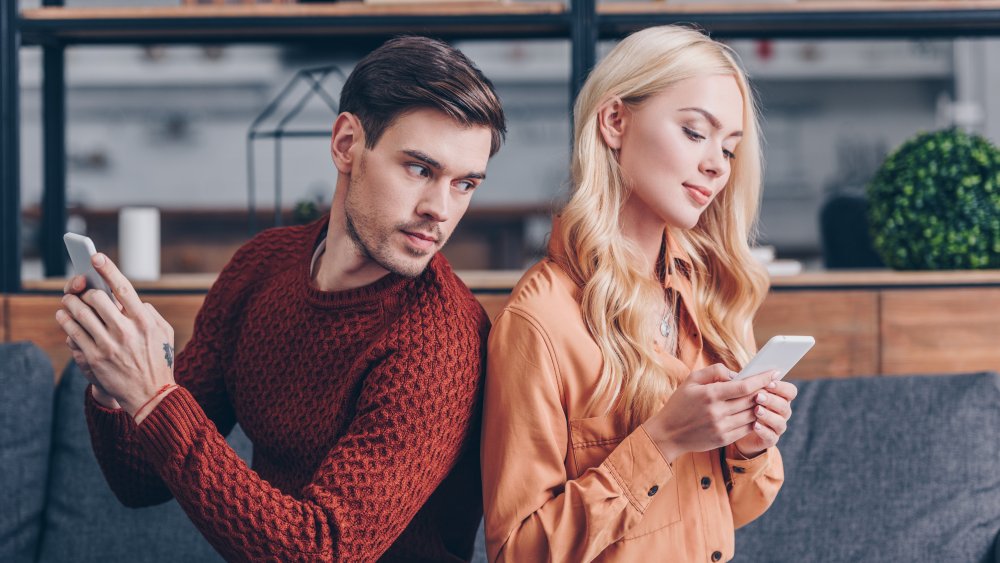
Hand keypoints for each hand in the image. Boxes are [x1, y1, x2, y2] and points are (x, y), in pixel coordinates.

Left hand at [55, 254, 175, 421]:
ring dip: (70, 304)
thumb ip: (150, 312)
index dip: (107, 270)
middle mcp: (126, 331)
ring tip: (68, 301)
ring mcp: (109, 345)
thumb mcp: (164, 333)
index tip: (95, 257)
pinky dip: (65, 321)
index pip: (123, 289)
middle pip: (96, 298)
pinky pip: (72, 333)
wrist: (151, 395)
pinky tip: (64, 317)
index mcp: (144, 321)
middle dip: (85, 291)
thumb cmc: (158, 360)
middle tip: (79, 289)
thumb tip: (131, 299)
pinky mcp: (94, 358)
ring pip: (80, 314)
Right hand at [642, 364, 778, 463]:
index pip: (744, 386)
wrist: (668, 433)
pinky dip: (754, 419)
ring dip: (761, 406)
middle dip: (765, 390)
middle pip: (751, 400)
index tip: (773, 372)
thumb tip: (736, 374)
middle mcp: (717, 412)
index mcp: (709, 394)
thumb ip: (714, 371)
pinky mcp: (723, 439)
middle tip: (774, 383)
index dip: (762, 379)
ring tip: (765, 397)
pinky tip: (755, 412)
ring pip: (752, 415)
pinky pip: (746, 428)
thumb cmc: (679, 404)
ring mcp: (721, 427)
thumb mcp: (691, 380)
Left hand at [732, 379, 797, 457]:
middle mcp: (782, 412)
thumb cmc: (740, 403)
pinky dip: (764, 431)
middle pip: (785, 406)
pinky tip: (755, 425)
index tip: (768, 383)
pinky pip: (771, 437)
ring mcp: (777, 426)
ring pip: (780, 422)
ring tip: (756, 411)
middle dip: (772, 400)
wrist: (736, 428)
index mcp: (779, 397)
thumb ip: (743, 382)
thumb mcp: (741, 391)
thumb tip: (738, 376)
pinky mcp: (770, 439)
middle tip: (758, 396)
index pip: (790, 391)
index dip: (781, 387)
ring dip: (769, 415)